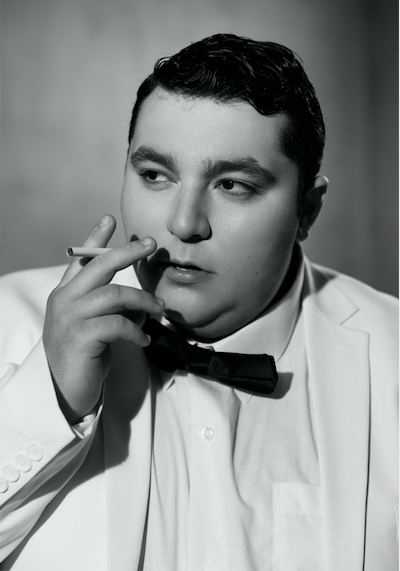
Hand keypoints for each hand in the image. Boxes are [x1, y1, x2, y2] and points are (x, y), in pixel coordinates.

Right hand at [42, 214, 163, 422]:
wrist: (64, 392)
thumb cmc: (83, 356)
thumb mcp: (93, 325)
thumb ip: (110, 307)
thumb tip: (144, 299)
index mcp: (65, 293)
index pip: (80, 259)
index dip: (95, 238)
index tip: (110, 218)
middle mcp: (64, 300)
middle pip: (99, 265)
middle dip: (127, 251)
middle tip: (150, 244)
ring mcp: (70, 318)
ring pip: (115, 294)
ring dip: (143, 300)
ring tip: (160, 308)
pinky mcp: (81, 337)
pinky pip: (117, 323)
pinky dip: (137, 330)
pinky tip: (144, 339)